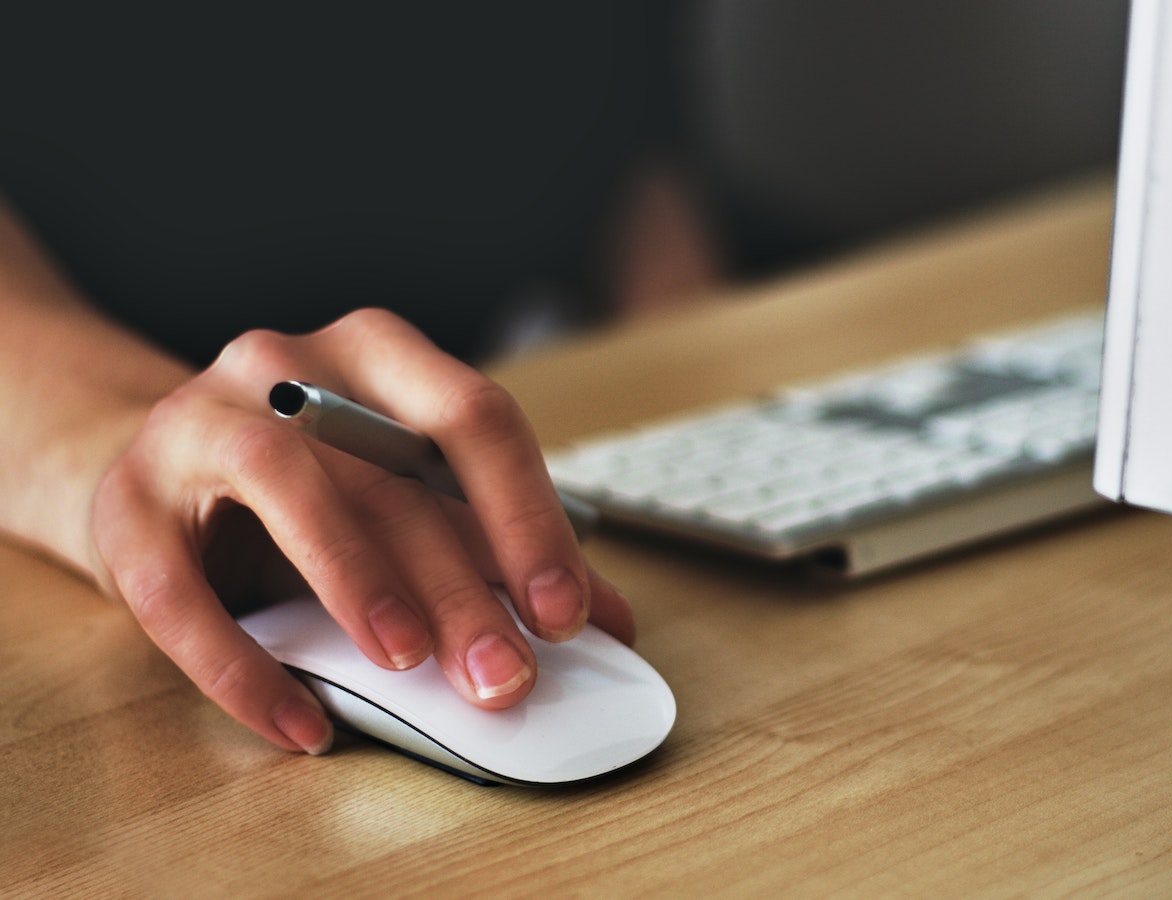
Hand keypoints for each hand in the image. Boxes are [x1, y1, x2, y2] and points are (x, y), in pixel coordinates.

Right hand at [90, 308, 632, 754]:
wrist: (155, 471)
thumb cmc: (310, 486)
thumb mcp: (408, 498)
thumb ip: (499, 548)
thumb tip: (610, 621)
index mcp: (378, 355)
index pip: (474, 417)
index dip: (527, 517)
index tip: (567, 612)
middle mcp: (286, 366)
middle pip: (390, 471)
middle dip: (460, 584)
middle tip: (505, 673)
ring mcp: (196, 423)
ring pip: (286, 486)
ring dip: (357, 580)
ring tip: (408, 662)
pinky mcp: (124, 505)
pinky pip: (178, 591)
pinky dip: (244, 667)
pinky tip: (302, 724)